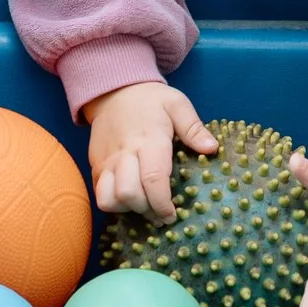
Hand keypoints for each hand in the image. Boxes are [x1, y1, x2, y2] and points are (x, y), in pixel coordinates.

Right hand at [82, 82, 214, 223]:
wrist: (114, 91)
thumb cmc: (150, 100)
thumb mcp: (176, 104)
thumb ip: (193, 128)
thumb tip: (212, 148)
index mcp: (149, 140)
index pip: (153, 179)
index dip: (162, 203)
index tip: (172, 214)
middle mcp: (125, 154)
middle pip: (129, 194)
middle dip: (147, 210)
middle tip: (162, 215)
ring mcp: (107, 161)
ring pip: (109, 198)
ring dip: (127, 208)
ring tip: (145, 208)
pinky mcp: (95, 166)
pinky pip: (98, 194)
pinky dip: (112, 203)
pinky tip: (129, 200)